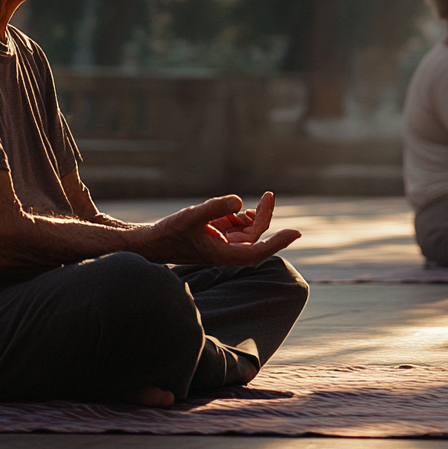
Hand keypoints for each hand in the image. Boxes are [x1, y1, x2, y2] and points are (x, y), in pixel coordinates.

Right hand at [137, 193, 299, 265]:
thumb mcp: (191, 216)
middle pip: (255, 236)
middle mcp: (226, 253)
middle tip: (269, 194)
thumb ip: (215, 207)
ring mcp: (222, 246)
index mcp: (223, 254)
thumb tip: (239, 200)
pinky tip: (231, 209)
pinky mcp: (217, 239)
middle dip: (263, 216)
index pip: (258, 251)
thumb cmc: (169, 232)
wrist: (151, 242)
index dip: (278, 242)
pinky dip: (237, 216)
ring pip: (247, 231)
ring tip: (243, 204)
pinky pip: (236, 228)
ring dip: (250, 216)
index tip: (297, 232)